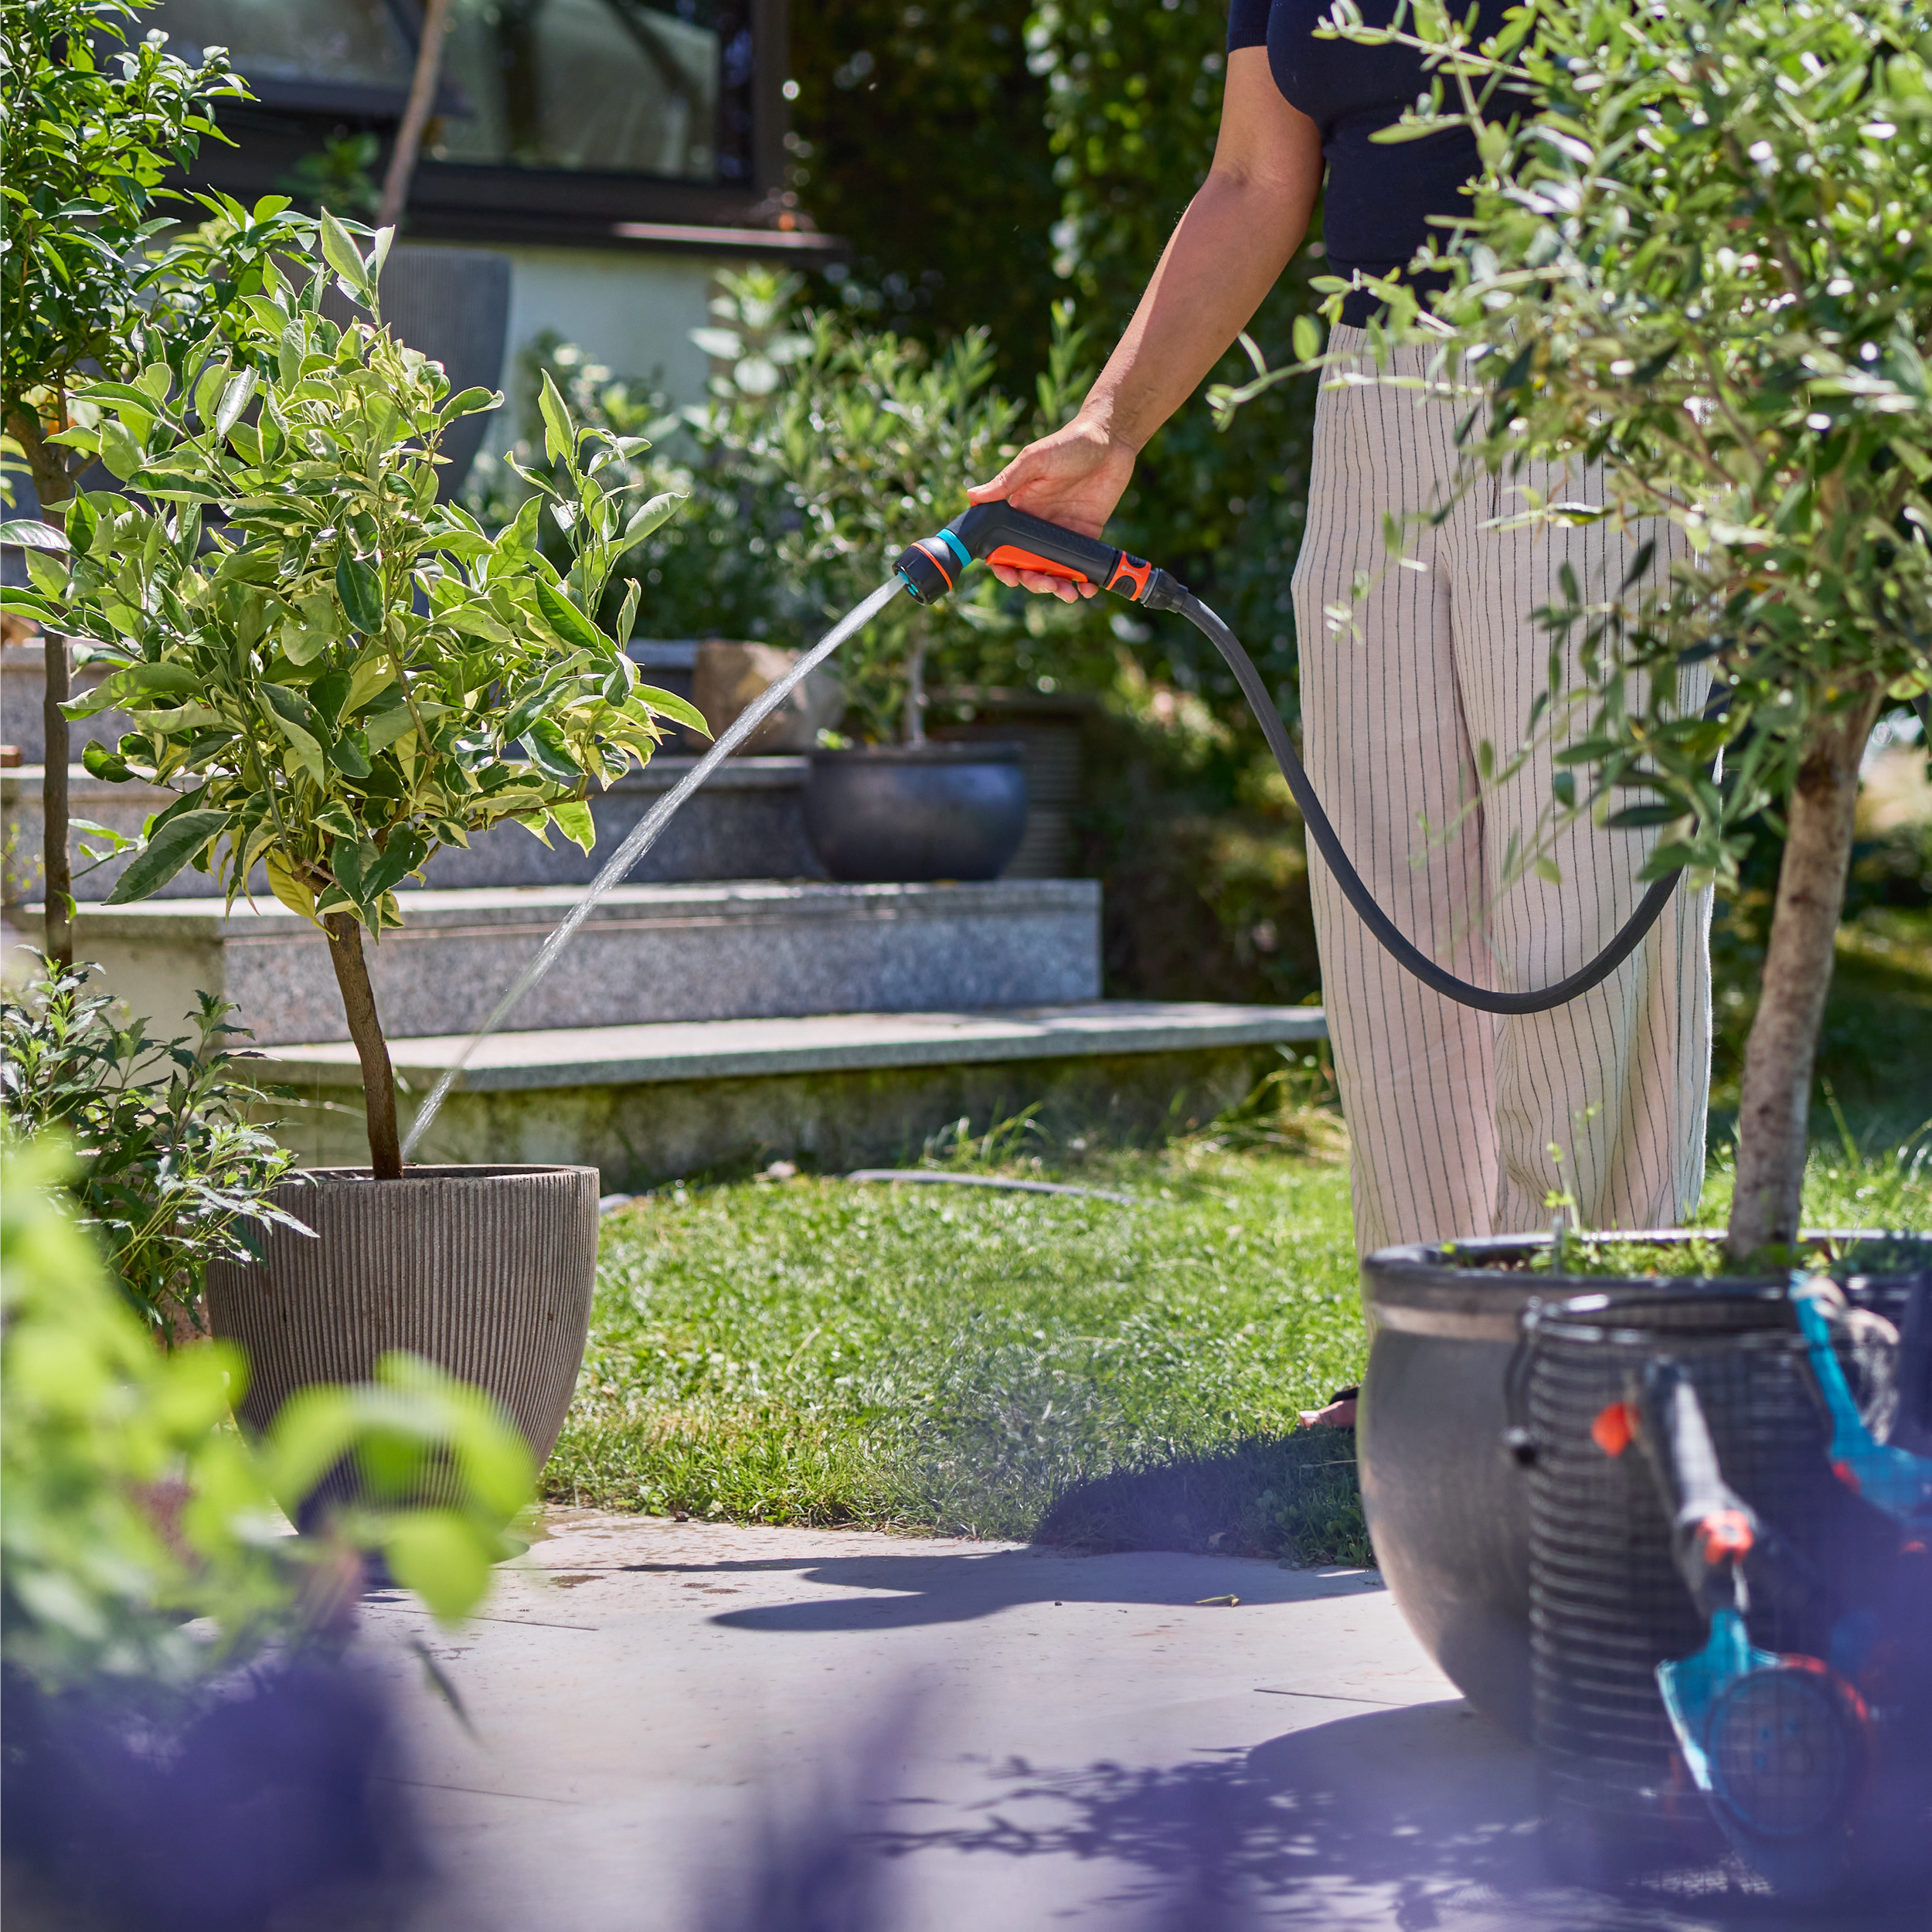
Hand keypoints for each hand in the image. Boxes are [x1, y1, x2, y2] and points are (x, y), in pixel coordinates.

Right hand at [966, 418, 1135, 601]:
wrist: (1111, 439)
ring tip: (1068, 594)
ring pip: (1053, 571)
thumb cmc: (1069, 443)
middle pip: (1027, 565)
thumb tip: (972, 496)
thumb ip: (1007, 480)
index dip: (1002, 565)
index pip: (1002, 545)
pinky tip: (1088, 589)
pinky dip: (1084, 582)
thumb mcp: (1035, 460)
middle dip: (1033, 582)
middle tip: (1045, 584)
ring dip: (1057, 588)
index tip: (1009, 575)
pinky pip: (1081, 566)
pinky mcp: (1086, 536)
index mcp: (1019, 510)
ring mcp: (1061, 533)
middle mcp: (1037, 526)